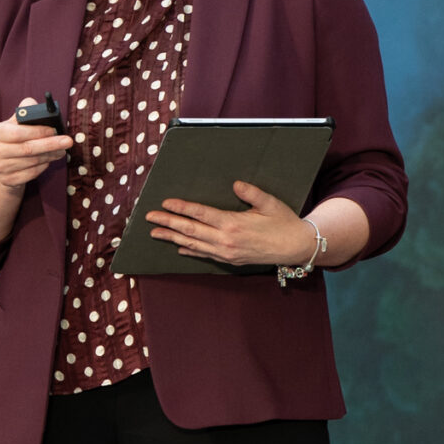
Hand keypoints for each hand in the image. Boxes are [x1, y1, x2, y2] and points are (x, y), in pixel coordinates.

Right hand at [0, 100, 73, 191]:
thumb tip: (35, 105)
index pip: (19, 132)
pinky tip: (49, 160)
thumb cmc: (13, 138)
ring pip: (32, 162)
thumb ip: (25, 111)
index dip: (39, 131)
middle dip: (50, 144)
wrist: (1, 161)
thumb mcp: (15, 122)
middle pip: (27, 149)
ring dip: (50, 155)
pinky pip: (32, 174)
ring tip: (62, 150)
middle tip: (68, 141)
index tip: (55, 129)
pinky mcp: (7, 180)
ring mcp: (0, 168)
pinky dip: (43, 166)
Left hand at [145, 182, 314, 267]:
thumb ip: (251, 193)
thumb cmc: (283, 222)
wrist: (295, 247)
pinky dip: (189, 251)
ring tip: (154, 233)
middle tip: (149, 217)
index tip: (166, 202)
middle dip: (167, 223)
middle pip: (190, 230)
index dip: (181, 208)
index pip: (200, 214)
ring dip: (172, 238)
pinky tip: (178, 248)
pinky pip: (204, 255)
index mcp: (233, 223)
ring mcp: (226, 252)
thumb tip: (235, 184)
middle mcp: (226, 240)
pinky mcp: (229, 259)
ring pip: (193, 244)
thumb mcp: (270, 203)